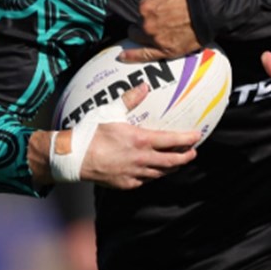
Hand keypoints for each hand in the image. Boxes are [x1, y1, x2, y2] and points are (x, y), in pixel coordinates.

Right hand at [38, 82, 200, 189]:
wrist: (73, 158)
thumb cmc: (90, 133)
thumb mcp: (110, 111)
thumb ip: (130, 99)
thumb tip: (144, 86)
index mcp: (140, 140)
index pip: (172, 141)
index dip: (187, 139)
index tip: (197, 136)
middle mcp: (141, 159)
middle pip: (171, 162)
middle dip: (185, 157)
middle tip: (193, 152)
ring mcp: (134, 174)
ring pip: (160, 173)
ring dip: (171, 167)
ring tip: (178, 163)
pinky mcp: (126, 183)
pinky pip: (145, 180)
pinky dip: (153, 175)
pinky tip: (153, 171)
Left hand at [121, 0, 201, 61]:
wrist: (209, 9)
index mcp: (146, 7)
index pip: (141, 6)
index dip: (150, 3)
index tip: (160, 3)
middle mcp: (148, 25)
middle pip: (138, 23)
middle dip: (144, 19)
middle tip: (157, 16)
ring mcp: (156, 39)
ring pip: (139, 37)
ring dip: (139, 34)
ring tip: (144, 32)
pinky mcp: (166, 50)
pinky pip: (145, 55)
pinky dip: (132, 56)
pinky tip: (122, 57)